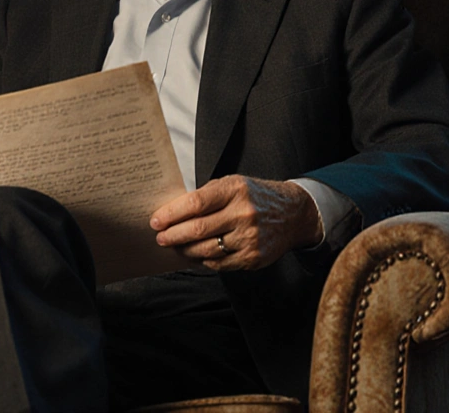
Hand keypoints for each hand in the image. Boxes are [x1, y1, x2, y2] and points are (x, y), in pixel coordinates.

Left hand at [149, 176, 321, 270]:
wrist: (292, 213)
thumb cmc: (254, 196)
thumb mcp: (232, 184)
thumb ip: (206, 196)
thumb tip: (172, 213)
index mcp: (235, 190)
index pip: (195, 203)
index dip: (171, 214)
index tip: (156, 220)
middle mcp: (244, 214)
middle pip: (198, 229)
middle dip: (173, 235)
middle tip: (160, 238)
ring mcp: (250, 238)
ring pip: (206, 250)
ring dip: (186, 250)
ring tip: (176, 246)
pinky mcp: (254, 258)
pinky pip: (220, 263)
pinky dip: (204, 260)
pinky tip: (198, 254)